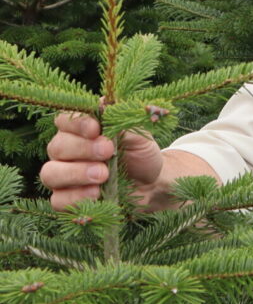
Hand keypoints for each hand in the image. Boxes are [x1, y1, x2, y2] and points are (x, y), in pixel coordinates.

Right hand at [40, 111, 163, 209]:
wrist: (151, 183)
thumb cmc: (140, 153)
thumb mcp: (138, 134)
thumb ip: (119, 120)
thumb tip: (103, 103)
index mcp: (80, 129)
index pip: (64, 120)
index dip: (76, 124)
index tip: (96, 129)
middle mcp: (66, 151)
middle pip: (56, 147)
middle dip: (82, 149)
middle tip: (108, 152)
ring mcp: (63, 176)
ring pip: (50, 173)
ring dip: (76, 173)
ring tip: (103, 175)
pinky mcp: (67, 199)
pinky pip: (58, 200)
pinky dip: (76, 197)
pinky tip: (96, 194)